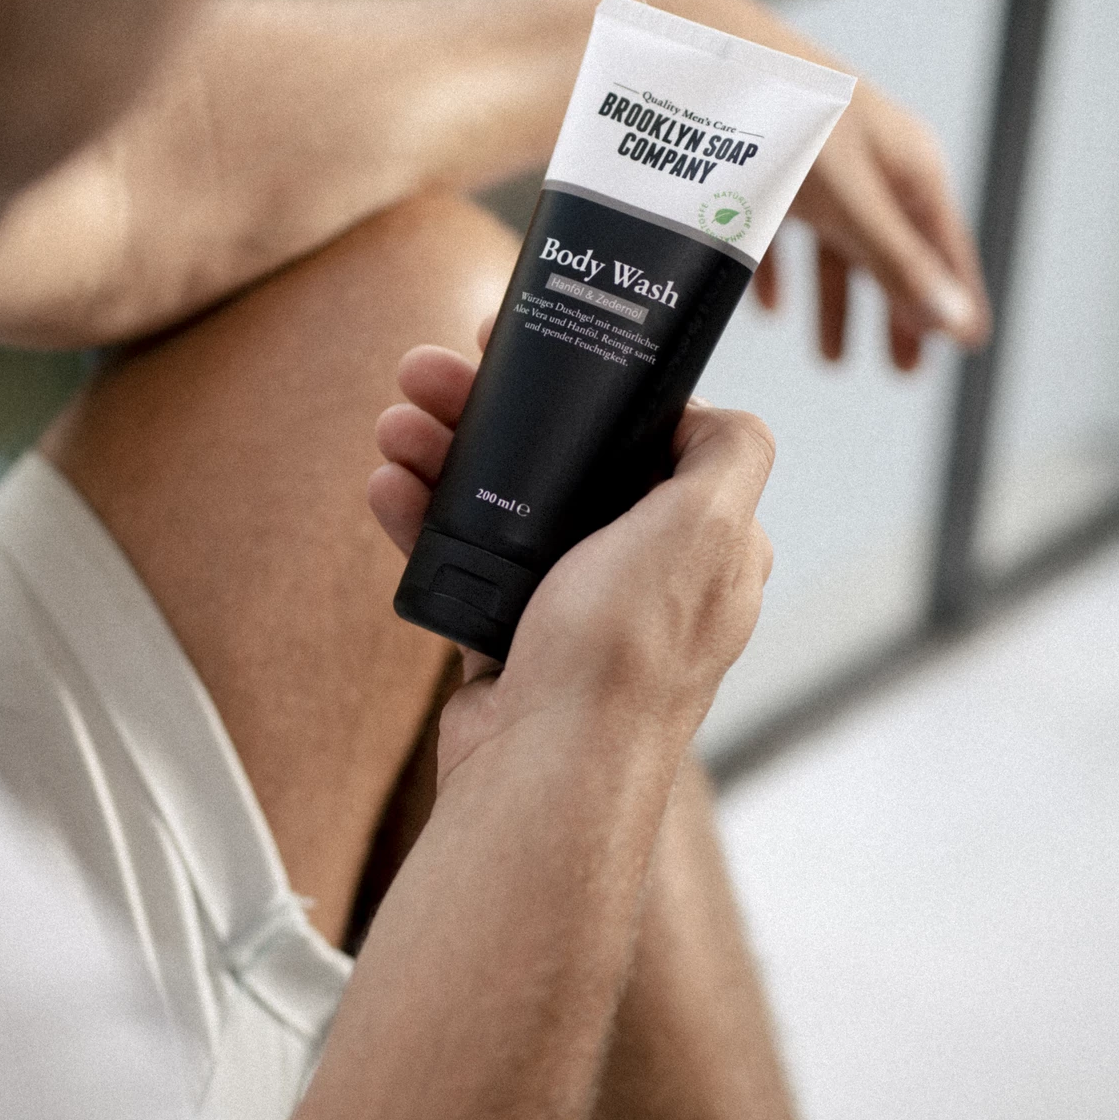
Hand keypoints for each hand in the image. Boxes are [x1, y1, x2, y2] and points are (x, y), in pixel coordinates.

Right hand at [369, 325, 775, 772]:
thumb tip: (716, 412)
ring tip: (393, 422)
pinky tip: (386, 487)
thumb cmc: (624, 654)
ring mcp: (574, 609)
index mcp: (705, 544)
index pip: (651, 436)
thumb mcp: (706, 528)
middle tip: (429, 373)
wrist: (542, 770)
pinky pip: (463, 560)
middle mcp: (645, 574)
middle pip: (564, 462)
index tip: (530, 349)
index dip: (590, 386)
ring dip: (444, 453)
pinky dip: (424, 520)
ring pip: (503, 504)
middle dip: (491, 410)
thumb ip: (731, 454)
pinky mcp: (511, 640)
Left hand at [763, 78, 989, 370]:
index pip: (943, 246)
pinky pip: (781, 230)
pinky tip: (768, 308)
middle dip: (896, 312)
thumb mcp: (850, 200)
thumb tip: (954, 322)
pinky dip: (778, 273)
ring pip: (836, 246)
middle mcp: (868, 164)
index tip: (967, 346)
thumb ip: (897, 261)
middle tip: (903, 372)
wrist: (708, 53)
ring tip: (828, 360)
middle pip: (893, 251)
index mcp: (905, 168)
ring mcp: (816, 164)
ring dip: (835, 303)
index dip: (954, 296)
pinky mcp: (763, 164)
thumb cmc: (790, 118)